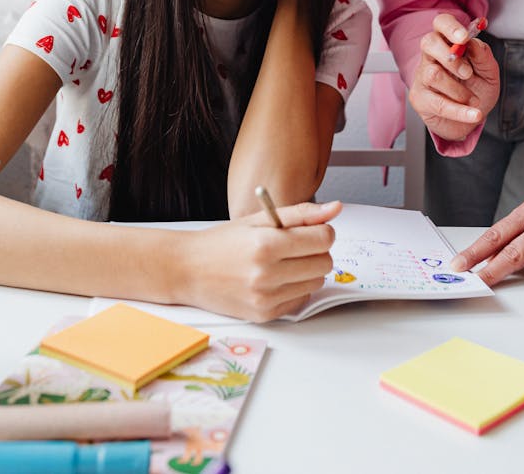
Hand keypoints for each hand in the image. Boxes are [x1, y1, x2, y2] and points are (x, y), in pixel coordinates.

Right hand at [179, 200, 340, 321]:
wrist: (188, 270)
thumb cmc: (223, 242)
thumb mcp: (259, 218)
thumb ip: (301, 214)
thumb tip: (335, 209)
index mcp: (266, 244)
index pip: (323, 239)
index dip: (323, 232)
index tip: (313, 230)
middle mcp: (267, 274)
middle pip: (324, 263)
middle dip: (317, 251)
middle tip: (297, 246)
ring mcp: (266, 298)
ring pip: (316, 283)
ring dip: (308, 271)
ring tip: (284, 262)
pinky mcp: (264, 315)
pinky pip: (300, 300)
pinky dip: (295, 288)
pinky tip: (276, 279)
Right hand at [409, 13, 499, 141]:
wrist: (471, 119)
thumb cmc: (477, 90)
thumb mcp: (489, 73)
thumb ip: (483, 56)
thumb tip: (474, 42)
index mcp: (448, 43)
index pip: (441, 23)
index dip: (450, 27)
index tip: (464, 37)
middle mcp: (432, 57)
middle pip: (429, 43)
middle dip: (449, 56)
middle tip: (468, 72)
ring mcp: (422, 77)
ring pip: (433, 74)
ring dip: (458, 89)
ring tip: (472, 99)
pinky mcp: (420, 98)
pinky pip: (437, 103)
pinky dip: (459, 111)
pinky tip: (473, 114)